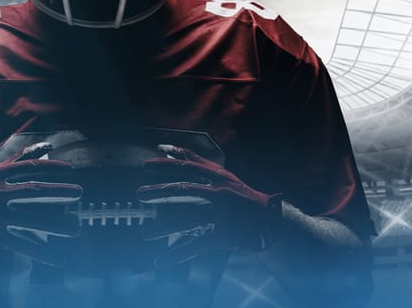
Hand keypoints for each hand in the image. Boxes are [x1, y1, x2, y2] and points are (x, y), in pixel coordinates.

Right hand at [0, 142, 82, 265]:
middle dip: (57, 191)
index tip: (71, 169)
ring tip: (76, 229)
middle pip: (33, 191)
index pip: (29, 168)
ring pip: (31, 220)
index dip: (51, 167)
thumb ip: (20, 159)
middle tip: (79, 193)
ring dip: (55, 225)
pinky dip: (41, 254)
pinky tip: (60, 259)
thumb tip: (46, 145)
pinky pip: (23, 245)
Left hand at [137, 145, 281, 267]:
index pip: (189, 167)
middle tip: (139, 194)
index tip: (145, 165)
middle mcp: (221, 193)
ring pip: (189, 219)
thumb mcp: (224, 175)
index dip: (167, 165)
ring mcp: (224, 214)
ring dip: (165, 227)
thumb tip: (170, 149)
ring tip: (145, 233)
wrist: (272, 221)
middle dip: (160, 191)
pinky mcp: (225, 235)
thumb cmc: (244, 197)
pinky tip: (161, 262)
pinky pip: (198, 245)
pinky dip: (178, 255)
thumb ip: (198, 162)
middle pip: (186, 190)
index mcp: (220, 177)